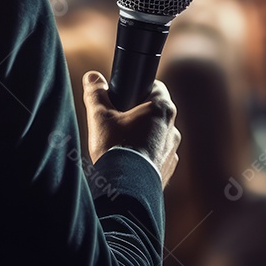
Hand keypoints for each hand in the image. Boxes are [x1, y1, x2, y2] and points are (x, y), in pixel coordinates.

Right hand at [83, 71, 179, 186]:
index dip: (138, 89)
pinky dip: (145, 156)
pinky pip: (156, 156)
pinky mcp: (168, 169)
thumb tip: (92, 77)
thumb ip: (96, 93)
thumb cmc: (116, 148)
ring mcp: (173, 150)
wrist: (126, 188)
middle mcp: (173, 128)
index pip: (154, 87)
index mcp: (162, 109)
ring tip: (121, 145)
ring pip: (156, 136)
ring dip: (142, 136)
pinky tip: (128, 161)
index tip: (124, 97)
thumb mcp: (100, 117)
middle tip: (117, 122)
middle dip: (138, 115)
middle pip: (155, 112)